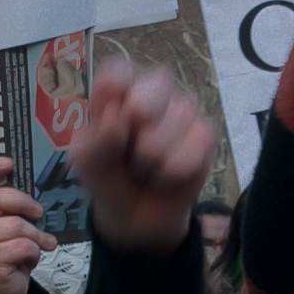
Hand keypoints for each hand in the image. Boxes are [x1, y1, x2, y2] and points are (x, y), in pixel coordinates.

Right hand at [0, 158, 54, 293]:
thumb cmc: (4, 255)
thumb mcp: (7, 227)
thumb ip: (12, 210)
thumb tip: (35, 197)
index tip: (8, 163)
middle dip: (23, 202)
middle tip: (38, 212)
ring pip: (16, 225)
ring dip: (35, 236)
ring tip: (36, 245)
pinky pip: (23, 246)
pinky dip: (33, 253)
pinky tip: (28, 260)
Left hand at [68, 60, 217, 256]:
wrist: (137, 220)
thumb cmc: (110, 179)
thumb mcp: (88, 162)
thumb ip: (97, 138)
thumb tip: (120, 115)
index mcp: (118, 91)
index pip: (117, 73)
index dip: (111, 99)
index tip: (105, 119)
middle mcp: (153, 93)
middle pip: (147, 95)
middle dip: (135, 133)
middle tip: (128, 152)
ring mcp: (182, 112)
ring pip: (174, 122)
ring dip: (153, 159)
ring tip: (146, 168)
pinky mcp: (205, 135)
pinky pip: (196, 146)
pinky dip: (175, 170)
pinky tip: (167, 176)